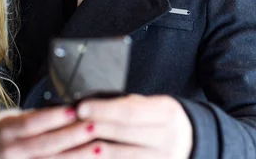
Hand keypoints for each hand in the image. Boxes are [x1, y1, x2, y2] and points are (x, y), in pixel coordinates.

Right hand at [0, 106, 97, 158]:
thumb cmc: (19, 131)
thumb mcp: (22, 119)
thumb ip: (44, 117)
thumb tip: (77, 109)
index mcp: (6, 131)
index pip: (31, 123)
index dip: (53, 117)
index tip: (76, 109)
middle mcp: (9, 151)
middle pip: (45, 145)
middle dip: (71, 136)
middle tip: (94, 126)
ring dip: (78, 155)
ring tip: (100, 147)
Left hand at [44, 95, 192, 158]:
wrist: (190, 140)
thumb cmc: (159, 118)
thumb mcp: (150, 104)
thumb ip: (124, 104)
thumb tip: (87, 102)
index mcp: (166, 113)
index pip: (130, 111)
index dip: (103, 109)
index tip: (80, 107)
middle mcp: (168, 138)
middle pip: (121, 133)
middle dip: (91, 128)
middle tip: (65, 126)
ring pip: (116, 155)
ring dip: (87, 150)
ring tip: (65, 144)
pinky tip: (79, 156)